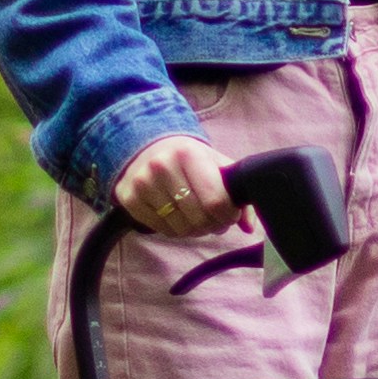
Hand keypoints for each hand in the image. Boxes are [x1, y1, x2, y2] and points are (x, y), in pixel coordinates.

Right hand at [111, 130, 235, 236]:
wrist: (147, 148)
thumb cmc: (189, 159)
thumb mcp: (216, 164)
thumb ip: (237, 191)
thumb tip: (248, 227)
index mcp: (189, 154)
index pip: (216, 201)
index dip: (229, 215)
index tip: (231, 213)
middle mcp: (162, 167)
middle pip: (198, 219)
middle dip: (214, 225)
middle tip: (216, 219)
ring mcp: (142, 184)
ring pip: (181, 228)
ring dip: (195, 230)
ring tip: (198, 217)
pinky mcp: (129, 199)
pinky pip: (162, 230)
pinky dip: (176, 230)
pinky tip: (179, 216)